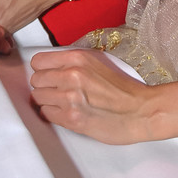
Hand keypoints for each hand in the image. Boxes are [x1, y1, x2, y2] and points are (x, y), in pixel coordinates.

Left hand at [30, 48, 152, 143]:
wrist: (141, 111)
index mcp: (79, 58)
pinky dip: (53, 114)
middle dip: (45, 85)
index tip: (47, 73)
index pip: (38, 61)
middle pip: (36, 80)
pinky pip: (46, 114)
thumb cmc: (124, 88)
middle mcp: (71, 76)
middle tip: (57, 89)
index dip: (43, 68)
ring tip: (63, 101)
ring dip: (48, 100)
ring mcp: (69, 98)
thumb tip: (52, 66)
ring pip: (38, 97)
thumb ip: (74, 61)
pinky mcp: (71, 119)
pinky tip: (67, 111)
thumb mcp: (100, 62)